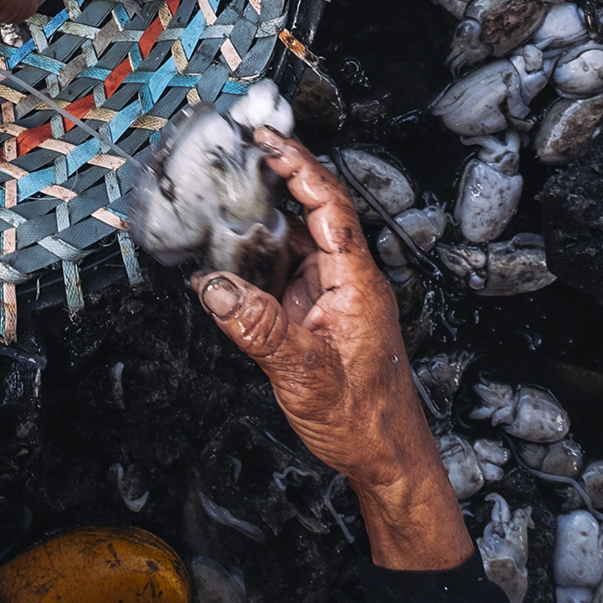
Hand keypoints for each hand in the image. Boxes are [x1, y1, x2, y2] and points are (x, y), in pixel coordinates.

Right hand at [193, 131, 470, 571]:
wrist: (388, 459)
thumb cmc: (365, 420)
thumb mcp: (305, 374)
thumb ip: (259, 328)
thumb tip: (214, 287)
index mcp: (357, 283)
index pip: (331, 207)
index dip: (300, 168)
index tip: (269, 142)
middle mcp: (348, 280)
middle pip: (315, 212)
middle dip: (280, 179)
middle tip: (242, 151)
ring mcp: (335, 296)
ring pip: (299, 240)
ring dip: (266, 220)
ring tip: (226, 197)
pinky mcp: (320, 314)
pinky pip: (289, 270)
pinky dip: (261, 257)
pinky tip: (233, 257)